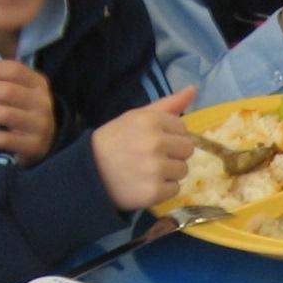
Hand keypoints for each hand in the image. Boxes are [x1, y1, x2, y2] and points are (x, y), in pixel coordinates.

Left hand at [0, 59, 56, 164]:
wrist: (47, 142)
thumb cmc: (24, 111)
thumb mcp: (21, 90)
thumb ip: (1, 80)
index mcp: (38, 83)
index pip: (13, 70)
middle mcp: (42, 103)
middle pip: (7, 91)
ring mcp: (40, 126)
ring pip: (4, 114)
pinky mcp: (32, 146)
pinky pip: (3, 139)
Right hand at [91, 85, 196, 209]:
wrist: (88, 172)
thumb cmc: (115, 141)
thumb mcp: (136, 116)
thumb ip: (167, 104)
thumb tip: (193, 89)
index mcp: (151, 121)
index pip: (183, 129)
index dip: (170, 136)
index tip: (153, 141)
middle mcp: (155, 143)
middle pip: (188, 150)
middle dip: (173, 154)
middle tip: (151, 157)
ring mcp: (155, 169)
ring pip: (182, 170)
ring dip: (168, 173)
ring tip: (147, 171)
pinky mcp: (154, 192)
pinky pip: (174, 190)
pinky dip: (162, 190)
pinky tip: (145, 184)